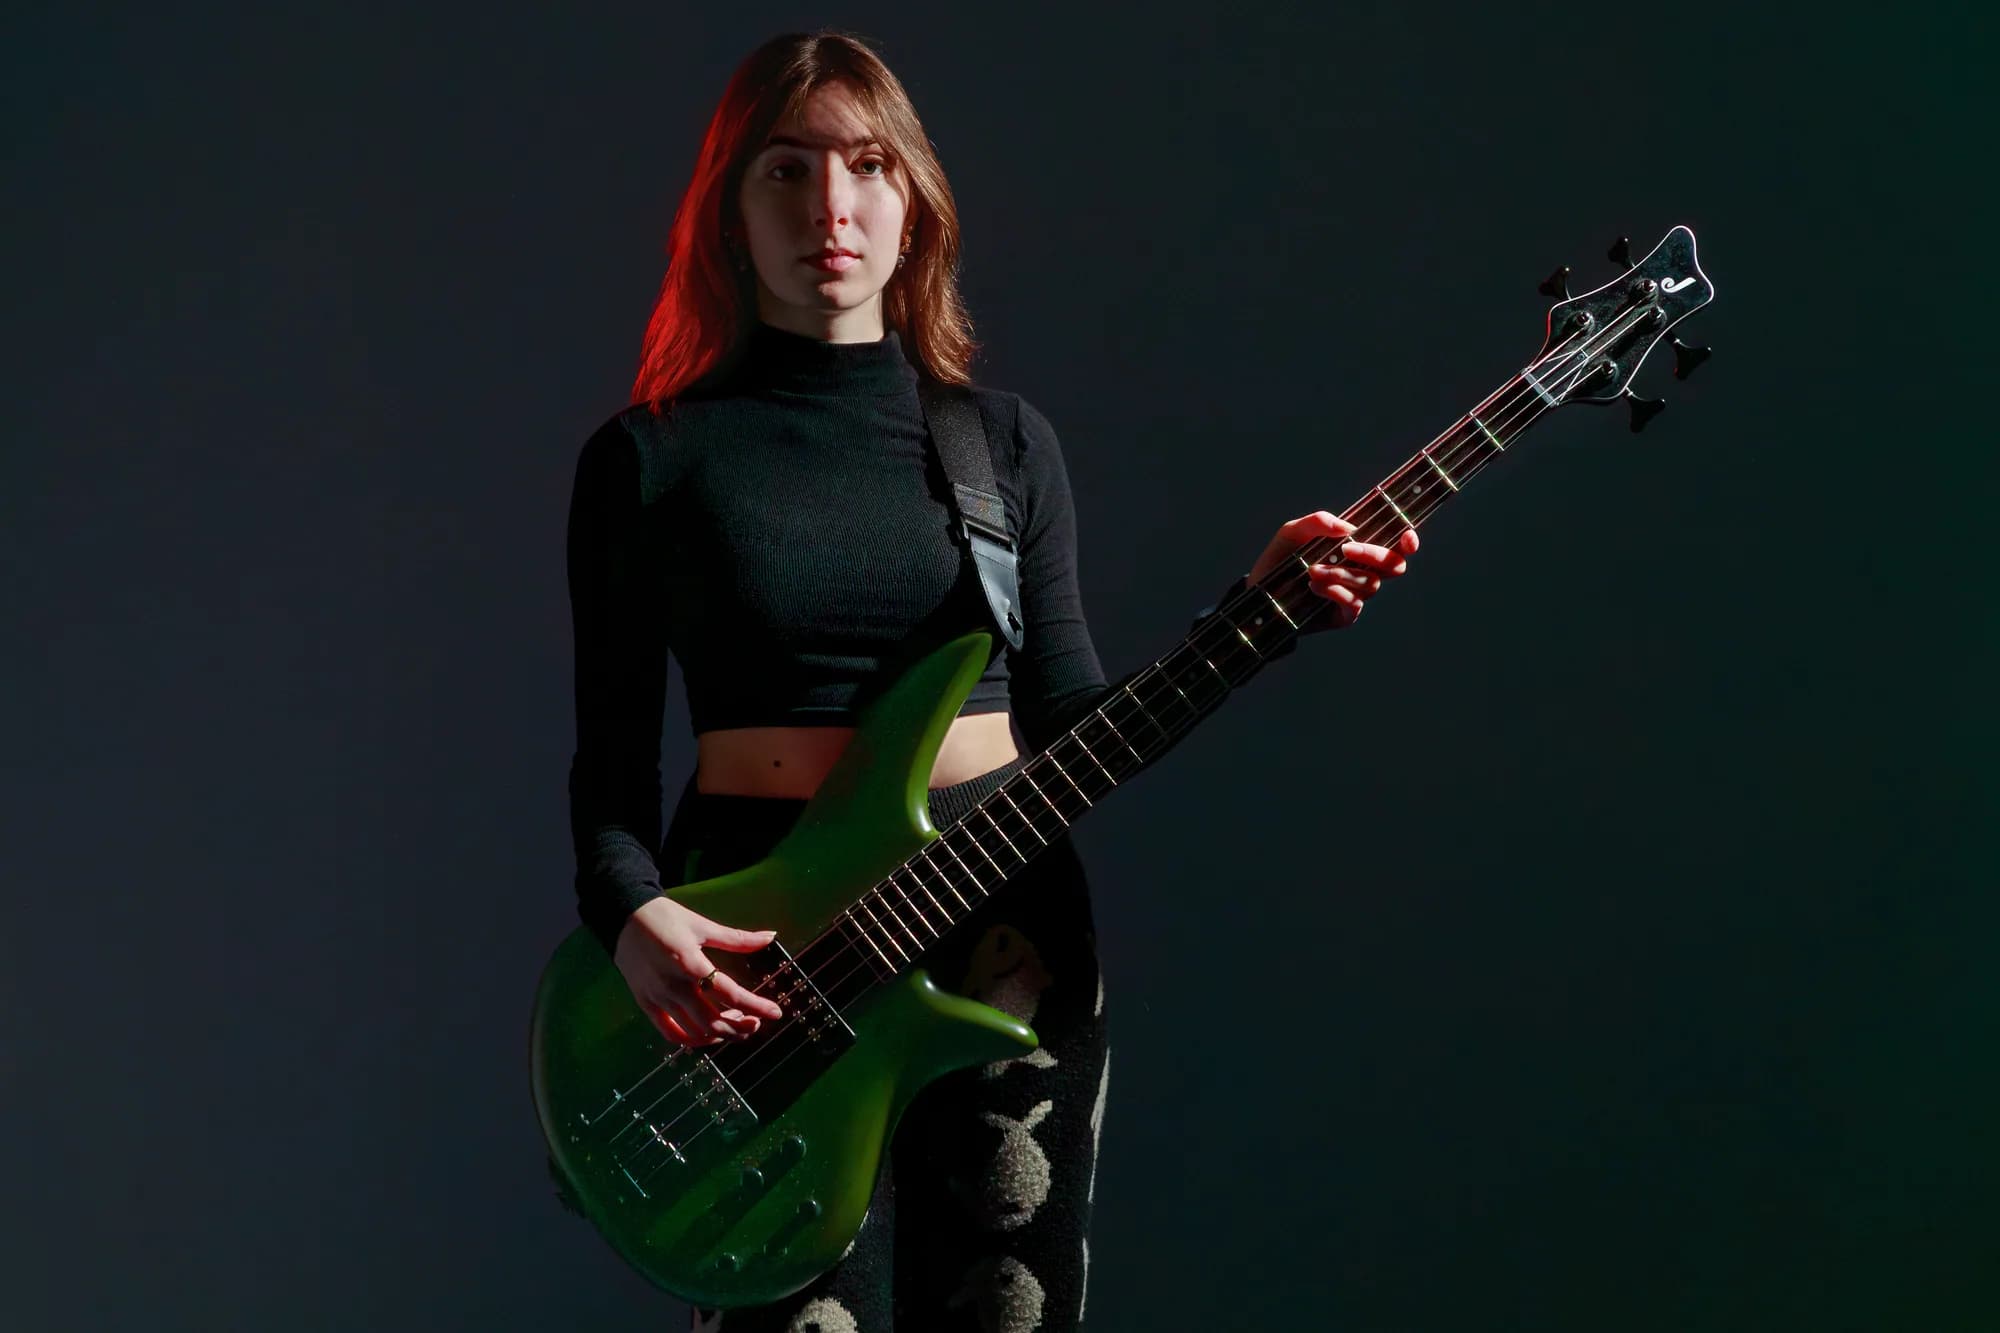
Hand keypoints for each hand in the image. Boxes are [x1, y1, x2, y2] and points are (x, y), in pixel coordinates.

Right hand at [613, 896, 784, 1046]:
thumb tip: (770, 936)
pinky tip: (707, 1035)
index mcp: (691, 964)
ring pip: (695, 1032)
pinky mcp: (646, 1004)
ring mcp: (658, 999)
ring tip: (734, 1025)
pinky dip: (692, 1040)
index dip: (756, 1006)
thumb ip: (737, 939)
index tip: (776, 1012)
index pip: (730, 993)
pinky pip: (671, 1034)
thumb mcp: (703, 925)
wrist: (623, 917)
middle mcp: (674, 987)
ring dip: (720, 1035)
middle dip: (740, 1027)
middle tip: (756, 1022)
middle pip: (714, 1021)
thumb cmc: (665, 918)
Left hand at [1247, 511, 1417, 626]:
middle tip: (1346, 549)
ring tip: (1313, 571)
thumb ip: (1318, 522)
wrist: (1258, 592)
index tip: (1407, 536)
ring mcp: (1356, 594)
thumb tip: (1348, 527)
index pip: (1394, 545)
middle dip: (1374, 554)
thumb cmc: (1279, 558)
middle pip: (1394, 565)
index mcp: (1357, 548)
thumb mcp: (1292, 532)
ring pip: (1371, 584)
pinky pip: (1355, 603)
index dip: (1408, 541)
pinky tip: (1315, 587)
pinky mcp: (1345, 615)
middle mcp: (1362, 571)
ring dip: (1342, 574)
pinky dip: (1336, 591)